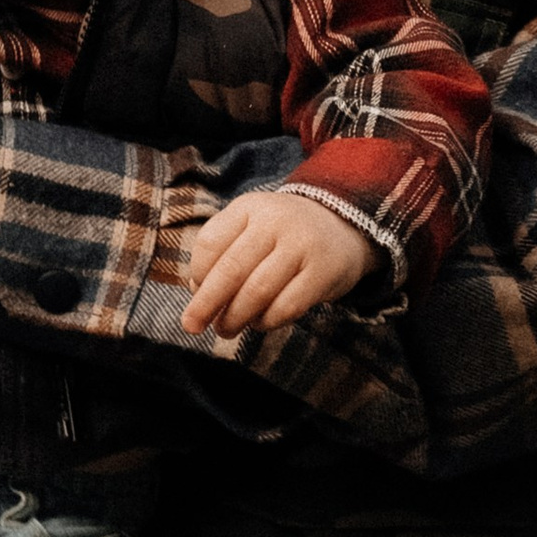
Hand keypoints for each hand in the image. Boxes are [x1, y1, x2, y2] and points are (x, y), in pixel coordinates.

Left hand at [181, 188, 377, 335]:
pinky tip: (260, 323)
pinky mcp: (323, 272)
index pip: (210, 243)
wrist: (344, 224)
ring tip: (227, 329)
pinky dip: (267, 321)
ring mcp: (301, 246)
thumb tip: (197, 293)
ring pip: (258, 291)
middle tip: (193, 326)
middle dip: (207, 304)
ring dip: (236, 317)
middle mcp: (274, 222)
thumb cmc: (283, 235)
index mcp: (249, 207)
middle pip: (231, 269)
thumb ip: (223, 252)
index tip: (196, 293)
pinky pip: (287, 306)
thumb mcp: (251, 226)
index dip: (197, 274)